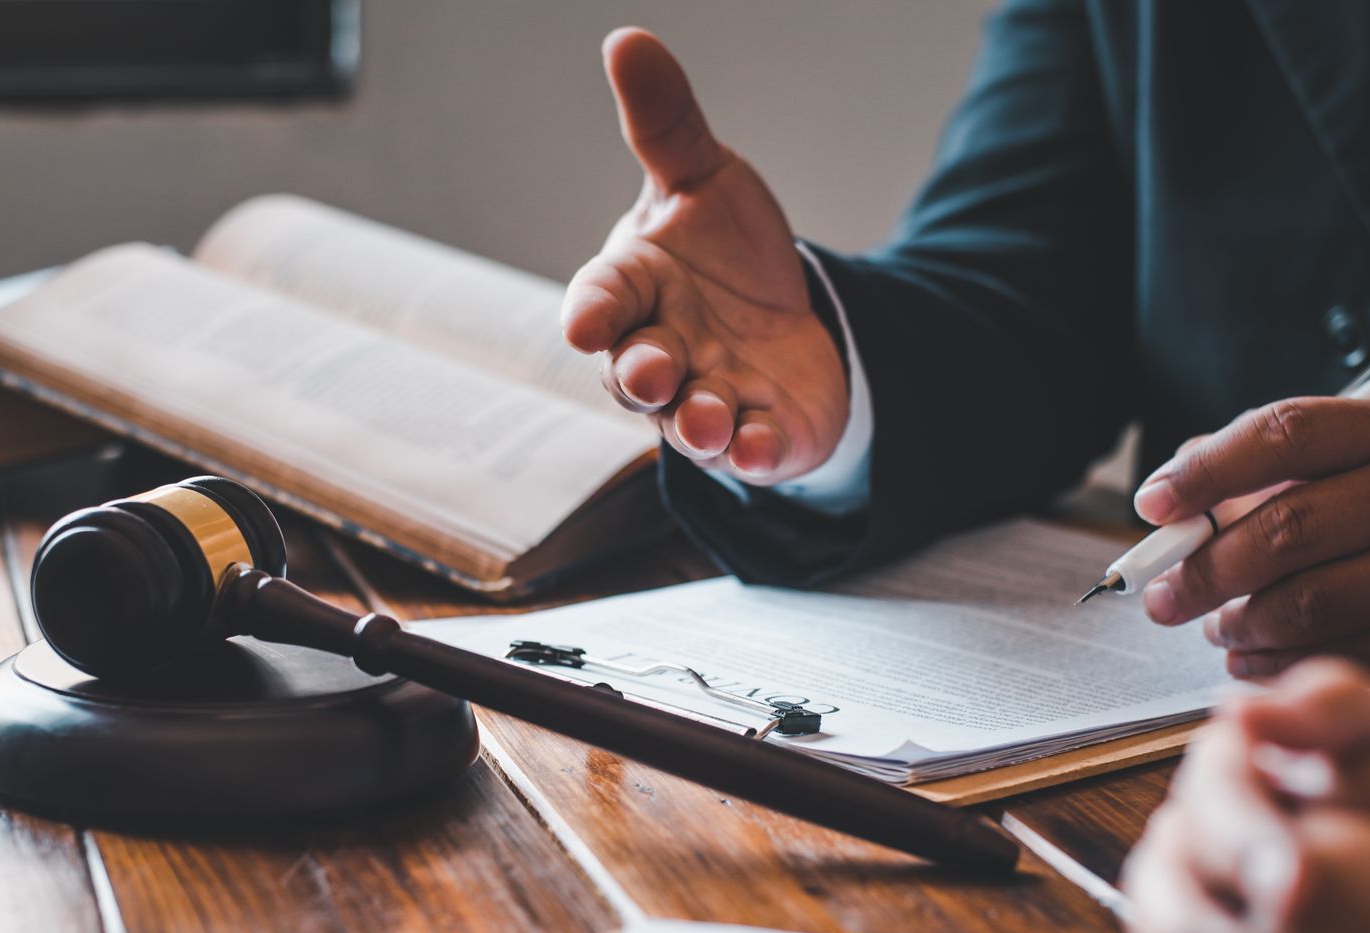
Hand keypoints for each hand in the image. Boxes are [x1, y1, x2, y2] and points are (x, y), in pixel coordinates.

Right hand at [562, 29, 847, 483]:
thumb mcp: (702, 180)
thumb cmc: (723, 253)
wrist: (784, 320)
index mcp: (636, 289)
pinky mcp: (759, 433)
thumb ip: (665, 125)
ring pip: (687, 423)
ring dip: (695, 423)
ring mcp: (707, 399)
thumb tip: (627, 40)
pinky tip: (764, 448)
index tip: (584, 323)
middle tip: (654, 370)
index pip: (602, 299)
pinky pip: (751, 453)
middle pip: (635, 372)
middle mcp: (661, 352)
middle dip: (642, 374)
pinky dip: (755, 454)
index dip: (592, 311)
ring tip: (708, 415)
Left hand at [1131, 398, 1369, 696]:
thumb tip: (1171, 493)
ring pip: (1308, 607)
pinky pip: (1340, 661)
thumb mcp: (1368, 452)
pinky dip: (1277, 667)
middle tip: (1164, 597)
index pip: (1284, 435)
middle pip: (1287, 531)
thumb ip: (1271, 464)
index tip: (1152, 505)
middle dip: (1205, 572)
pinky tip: (1255, 660)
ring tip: (1217, 629)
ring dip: (1239, 628)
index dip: (1205, 471)